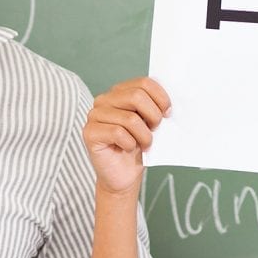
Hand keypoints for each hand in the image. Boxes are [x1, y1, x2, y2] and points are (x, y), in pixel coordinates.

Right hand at [84, 77, 168, 194]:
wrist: (124, 175)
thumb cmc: (137, 148)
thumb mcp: (150, 122)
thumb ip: (154, 107)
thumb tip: (168, 104)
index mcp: (119, 92)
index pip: (144, 83)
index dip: (161, 98)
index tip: (168, 113)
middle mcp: (104, 100)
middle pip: (137, 96)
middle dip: (153, 116)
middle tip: (155, 130)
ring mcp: (94, 115)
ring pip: (129, 118)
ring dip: (144, 136)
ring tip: (144, 144)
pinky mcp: (89, 132)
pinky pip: (118, 133)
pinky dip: (129, 144)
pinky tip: (127, 149)